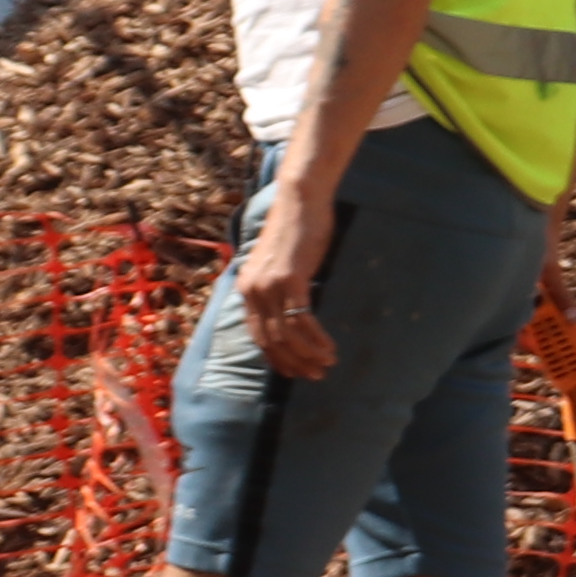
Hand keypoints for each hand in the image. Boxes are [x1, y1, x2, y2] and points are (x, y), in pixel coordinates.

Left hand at [236, 182, 345, 383]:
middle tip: (315, 375)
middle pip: (270, 340)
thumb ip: (278, 285)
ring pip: (285, 335)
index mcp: (246, 288)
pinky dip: (316, 338)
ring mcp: (269, 285)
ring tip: (327, 364)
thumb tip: (291, 307)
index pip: (257, 334)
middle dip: (293, 362)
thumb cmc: (295, 229)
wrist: (299, 201)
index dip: (276, 358)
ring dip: (307, 355)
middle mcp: (252, 290)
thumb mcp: (279, 262)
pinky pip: (301, 319)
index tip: (296, 371)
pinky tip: (329, 347)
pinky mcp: (290, 280)